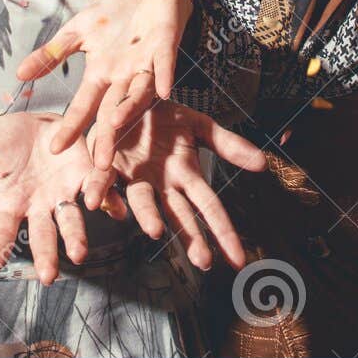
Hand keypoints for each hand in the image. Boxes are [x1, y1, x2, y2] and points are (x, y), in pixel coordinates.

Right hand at [0, 112, 124, 284]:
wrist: (32, 118)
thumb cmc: (1, 142)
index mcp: (12, 205)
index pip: (2, 232)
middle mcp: (39, 206)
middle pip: (43, 235)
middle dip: (47, 255)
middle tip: (50, 276)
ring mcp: (63, 193)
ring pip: (71, 220)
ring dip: (76, 236)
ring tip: (79, 253)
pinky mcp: (85, 173)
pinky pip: (98, 189)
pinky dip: (108, 200)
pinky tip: (116, 209)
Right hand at [15, 0, 192, 166]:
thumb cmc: (118, 15)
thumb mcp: (78, 30)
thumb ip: (53, 53)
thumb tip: (19, 74)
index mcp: (102, 73)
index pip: (84, 105)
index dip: (72, 125)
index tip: (56, 149)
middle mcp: (124, 76)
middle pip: (113, 111)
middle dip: (105, 137)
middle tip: (98, 166)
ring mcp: (146, 64)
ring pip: (138, 92)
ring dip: (128, 108)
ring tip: (115, 125)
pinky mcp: (165, 47)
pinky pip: (164, 64)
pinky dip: (163, 76)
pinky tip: (162, 90)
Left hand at [101, 101, 265, 270]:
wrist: (132, 95)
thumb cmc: (166, 117)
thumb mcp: (200, 126)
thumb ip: (228, 145)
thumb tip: (264, 163)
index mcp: (185, 176)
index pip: (209, 208)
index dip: (224, 233)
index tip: (238, 261)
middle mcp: (161, 184)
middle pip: (179, 215)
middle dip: (190, 238)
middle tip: (203, 261)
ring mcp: (134, 177)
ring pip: (142, 202)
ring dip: (147, 216)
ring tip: (155, 230)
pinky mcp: (109, 165)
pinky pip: (104, 181)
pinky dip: (99, 191)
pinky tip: (93, 202)